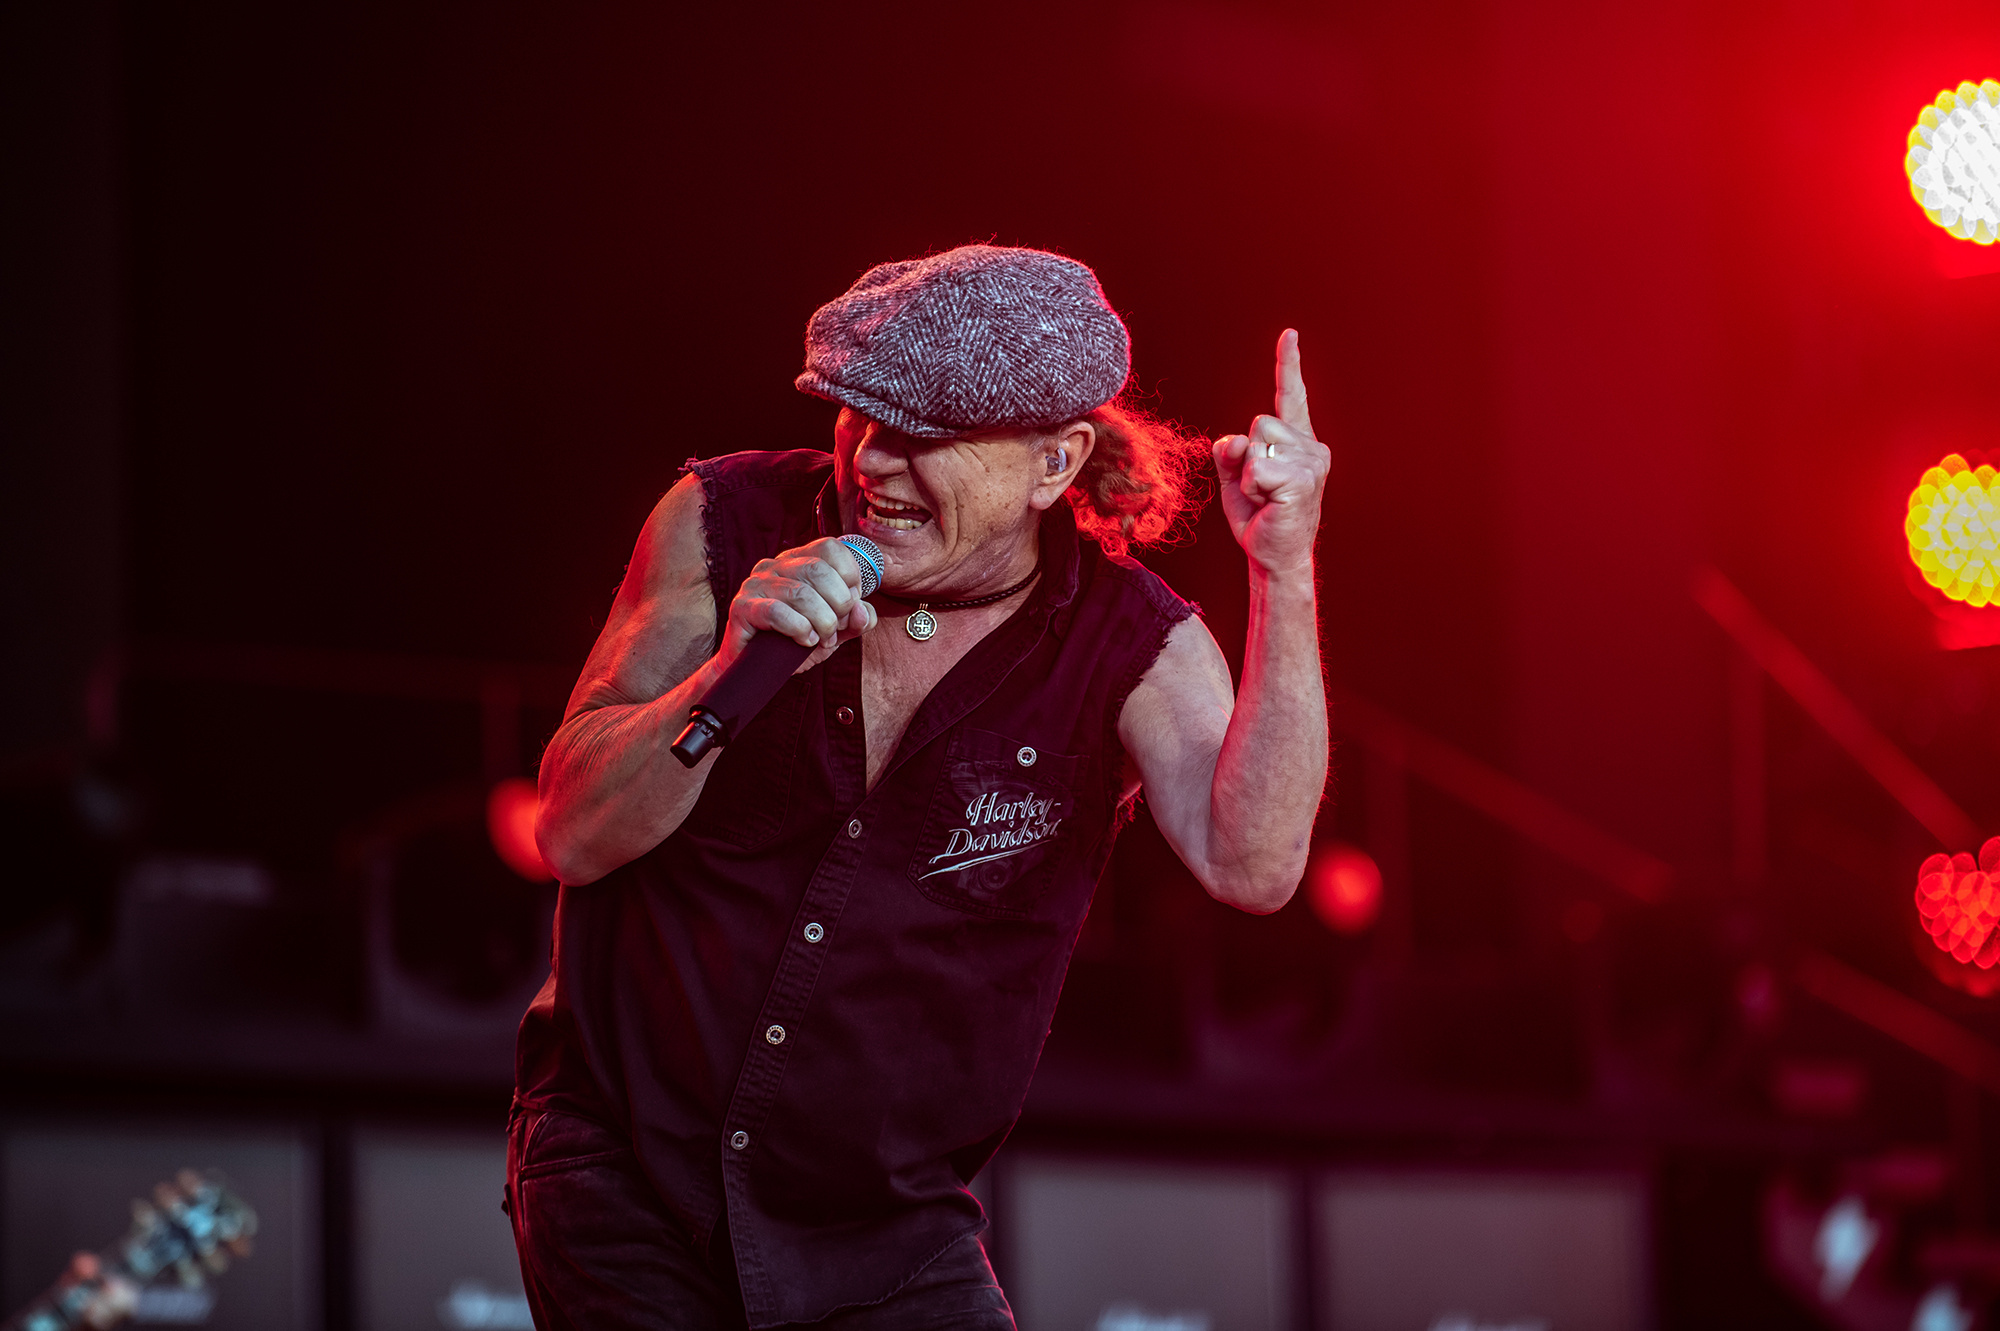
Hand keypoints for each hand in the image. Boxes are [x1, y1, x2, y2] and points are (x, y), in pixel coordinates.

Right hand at [722, 537, 877, 673]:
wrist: (756, 669)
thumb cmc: (795, 642)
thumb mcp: (835, 631)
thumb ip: (855, 620)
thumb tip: (863, 611)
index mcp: (797, 561)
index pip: (830, 548)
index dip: (850, 575)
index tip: (851, 603)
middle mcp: (775, 566)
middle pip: (818, 570)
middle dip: (839, 603)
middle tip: (837, 627)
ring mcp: (756, 584)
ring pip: (801, 593)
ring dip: (822, 622)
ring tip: (822, 638)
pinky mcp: (742, 607)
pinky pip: (778, 612)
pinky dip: (800, 629)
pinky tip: (805, 640)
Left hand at [1214, 329, 1329, 577]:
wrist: (1273, 555)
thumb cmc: (1259, 516)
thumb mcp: (1235, 477)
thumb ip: (1230, 451)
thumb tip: (1235, 440)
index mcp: (1297, 441)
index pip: (1291, 395)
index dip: (1288, 364)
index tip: (1289, 334)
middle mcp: (1311, 446)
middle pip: (1259, 422)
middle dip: (1248, 456)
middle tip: (1262, 489)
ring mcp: (1311, 462)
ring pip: (1256, 444)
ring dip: (1249, 475)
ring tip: (1267, 497)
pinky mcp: (1302, 480)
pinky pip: (1257, 468)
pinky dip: (1252, 488)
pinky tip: (1269, 504)